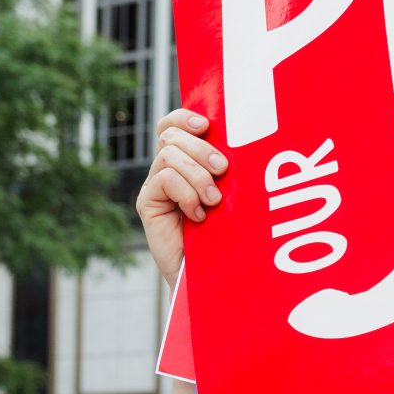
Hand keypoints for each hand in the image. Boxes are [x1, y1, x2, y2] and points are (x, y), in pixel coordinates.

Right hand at [137, 108, 227, 284]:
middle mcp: (167, 170)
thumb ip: (228, 171)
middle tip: (223, 170)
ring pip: (168, 156)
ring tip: (214, 201)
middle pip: (171, 135)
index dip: (184, 118)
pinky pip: (164, 180)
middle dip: (201, 148)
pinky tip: (198, 215)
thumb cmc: (230, 236)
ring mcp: (156, 187)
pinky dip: (186, 194)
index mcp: (187, 161)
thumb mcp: (234, 196)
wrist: (214, 275)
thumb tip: (245, 142)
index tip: (206, 125)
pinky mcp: (148, 204)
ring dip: (198, 175)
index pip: (174, 126)